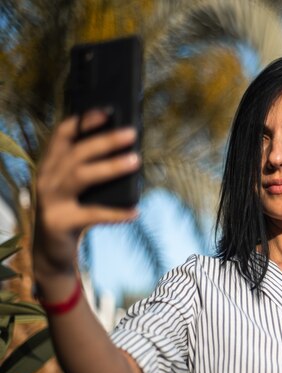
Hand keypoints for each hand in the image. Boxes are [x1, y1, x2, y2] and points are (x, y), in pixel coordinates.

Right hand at [34, 110, 139, 276]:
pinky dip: (116, 213)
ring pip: (81, 176)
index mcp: (51, 165)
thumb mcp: (80, 188)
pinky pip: (91, 214)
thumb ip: (93, 170)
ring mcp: (50, 200)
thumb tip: (129, 151)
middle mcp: (47, 178)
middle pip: (76, 153)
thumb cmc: (73, 212)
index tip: (107, 111)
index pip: (63, 135)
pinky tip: (135, 211)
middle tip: (131, 133)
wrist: (52, 252)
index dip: (84, 121)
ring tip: (136, 161)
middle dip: (105, 140)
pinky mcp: (59, 222)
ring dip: (110, 167)